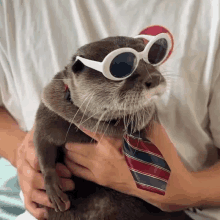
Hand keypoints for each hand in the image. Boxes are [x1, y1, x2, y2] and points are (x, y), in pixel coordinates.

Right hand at [17, 127, 74, 219]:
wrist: (23, 148)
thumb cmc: (39, 139)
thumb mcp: (43, 131)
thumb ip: (54, 131)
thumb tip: (73, 127)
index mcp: (27, 150)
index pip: (36, 160)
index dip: (53, 168)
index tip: (69, 172)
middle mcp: (23, 166)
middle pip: (35, 179)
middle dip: (54, 184)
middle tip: (71, 185)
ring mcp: (23, 180)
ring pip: (32, 193)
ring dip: (48, 199)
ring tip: (65, 201)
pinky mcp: (25, 190)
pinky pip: (27, 203)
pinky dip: (36, 210)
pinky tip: (47, 213)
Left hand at [65, 124, 201, 211]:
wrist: (163, 185)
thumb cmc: (157, 157)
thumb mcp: (150, 133)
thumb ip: (136, 121)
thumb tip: (129, 110)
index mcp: (111, 142)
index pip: (88, 129)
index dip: (80, 122)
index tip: (75, 117)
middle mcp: (100, 156)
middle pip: (75, 146)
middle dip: (70, 139)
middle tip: (69, 134)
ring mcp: (98, 170)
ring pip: (73, 159)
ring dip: (69, 152)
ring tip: (69, 146)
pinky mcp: (100, 180)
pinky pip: (78, 172)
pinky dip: (71, 165)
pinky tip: (71, 160)